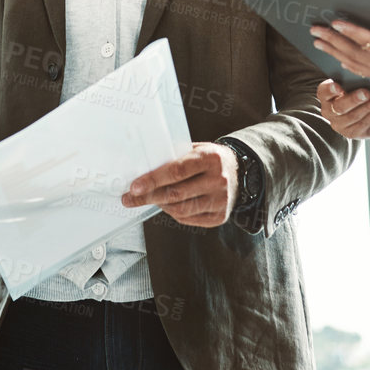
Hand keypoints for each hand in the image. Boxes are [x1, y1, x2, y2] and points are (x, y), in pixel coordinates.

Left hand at [122, 142, 237, 227]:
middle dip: (148, 197)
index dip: (153, 180)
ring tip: (150, 198)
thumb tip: (143, 170)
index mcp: (210, 158)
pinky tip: (168, 204)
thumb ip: (174, 158)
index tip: (134, 186)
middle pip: (176, 193)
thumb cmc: (210, 160)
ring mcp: (220, 200)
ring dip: (160, 205)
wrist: (239, 172)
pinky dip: (173, 213)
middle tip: (130, 198)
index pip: (177, 171)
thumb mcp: (196, 150)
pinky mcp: (219, 216)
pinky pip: (188, 219)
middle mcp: (218, 180)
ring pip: (180, 210)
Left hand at [309, 9, 369, 120]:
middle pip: (355, 54)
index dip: (353, 32)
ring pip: (356, 63)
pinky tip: (339, 59)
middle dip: (333, 40)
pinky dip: (349, 62)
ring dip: (335, 51)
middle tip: (314, 29)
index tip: (336, 22)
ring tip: (318, 41)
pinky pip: (364, 70)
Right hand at [315, 79, 369, 141]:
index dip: (330, 89)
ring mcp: (338, 124)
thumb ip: (352, 81)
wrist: (368, 108)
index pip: (323, 92)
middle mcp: (328, 111)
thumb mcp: (354, 84)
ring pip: (352, 116)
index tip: (338, 86)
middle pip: (339, 107)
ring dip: (367, 107)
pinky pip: (361, 125)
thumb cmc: (358, 91)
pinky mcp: (349, 133)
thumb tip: (360, 76)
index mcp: (326, 95)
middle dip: (354, 99)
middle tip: (366, 93)